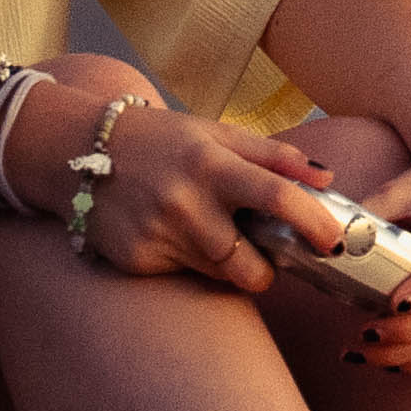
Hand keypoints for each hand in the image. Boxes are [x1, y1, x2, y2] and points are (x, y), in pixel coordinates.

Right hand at [7, 65, 314, 292]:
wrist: (75, 150)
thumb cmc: (159, 141)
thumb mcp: (214, 133)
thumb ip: (274, 156)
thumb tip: (328, 179)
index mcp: (210, 163)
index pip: (276, 198)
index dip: (314, 224)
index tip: (335, 241)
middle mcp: (184, 202)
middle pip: (251, 265)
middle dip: (269, 270)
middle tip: (266, 254)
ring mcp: (157, 235)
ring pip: (220, 277)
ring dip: (232, 268)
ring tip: (214, 236)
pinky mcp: (135, 260)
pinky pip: (184, 277)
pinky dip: (190, 264)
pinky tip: (171, 235)